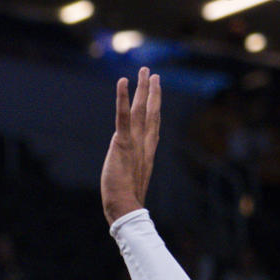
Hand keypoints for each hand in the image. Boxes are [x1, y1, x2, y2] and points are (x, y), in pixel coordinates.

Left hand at [101, 66, 159, 225]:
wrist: (126, 208)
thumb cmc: (126, 201)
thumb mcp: (131, 181)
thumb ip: (131, 168)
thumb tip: (126, 167)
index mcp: (147, 153)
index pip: (153, 126)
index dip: (156, 108)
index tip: (157, 94)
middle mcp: (144, 144)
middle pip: (151, 113)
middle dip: (152, 93)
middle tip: (153, 74)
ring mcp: (135, 142)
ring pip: (140, 110)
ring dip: (142, 89)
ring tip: (144, 71)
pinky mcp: (122, 143)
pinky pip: (122, 116)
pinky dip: (122, 98)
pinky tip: (123, 81)